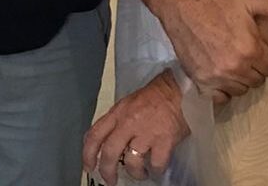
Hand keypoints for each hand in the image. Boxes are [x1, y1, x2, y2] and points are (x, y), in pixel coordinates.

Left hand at [83, 70, 188, 184]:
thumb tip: (111, 141)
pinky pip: (156, 164)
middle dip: (107, 171)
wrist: (179, 90)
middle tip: (110, 181)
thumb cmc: (155, 96)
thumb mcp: (129, 103)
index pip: (95, 134)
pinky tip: (157, 168)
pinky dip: (156, 170)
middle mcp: (128, 123)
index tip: (88, 166)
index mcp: (118, 113)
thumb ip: (119, 121)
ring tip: (141, 173)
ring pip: (132, 162)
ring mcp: (146, 133)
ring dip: (135, 173)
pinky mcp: (164, 141)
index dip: (88, 154)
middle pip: (110, 152)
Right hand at [156, 0, 267, 91]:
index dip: (266, 58)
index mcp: (251, 49)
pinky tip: (220, 75)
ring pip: (241, 90)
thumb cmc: (217, 4)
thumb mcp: (248, 1)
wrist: (183, 8)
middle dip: (254, 69)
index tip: (256, 49)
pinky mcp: (202, 81)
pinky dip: (223, 90)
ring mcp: (218, 76)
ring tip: (232, 63)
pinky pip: (221, 98)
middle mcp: (236, 67)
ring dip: (240, 80)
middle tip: (243, 54)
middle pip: (257, 81)